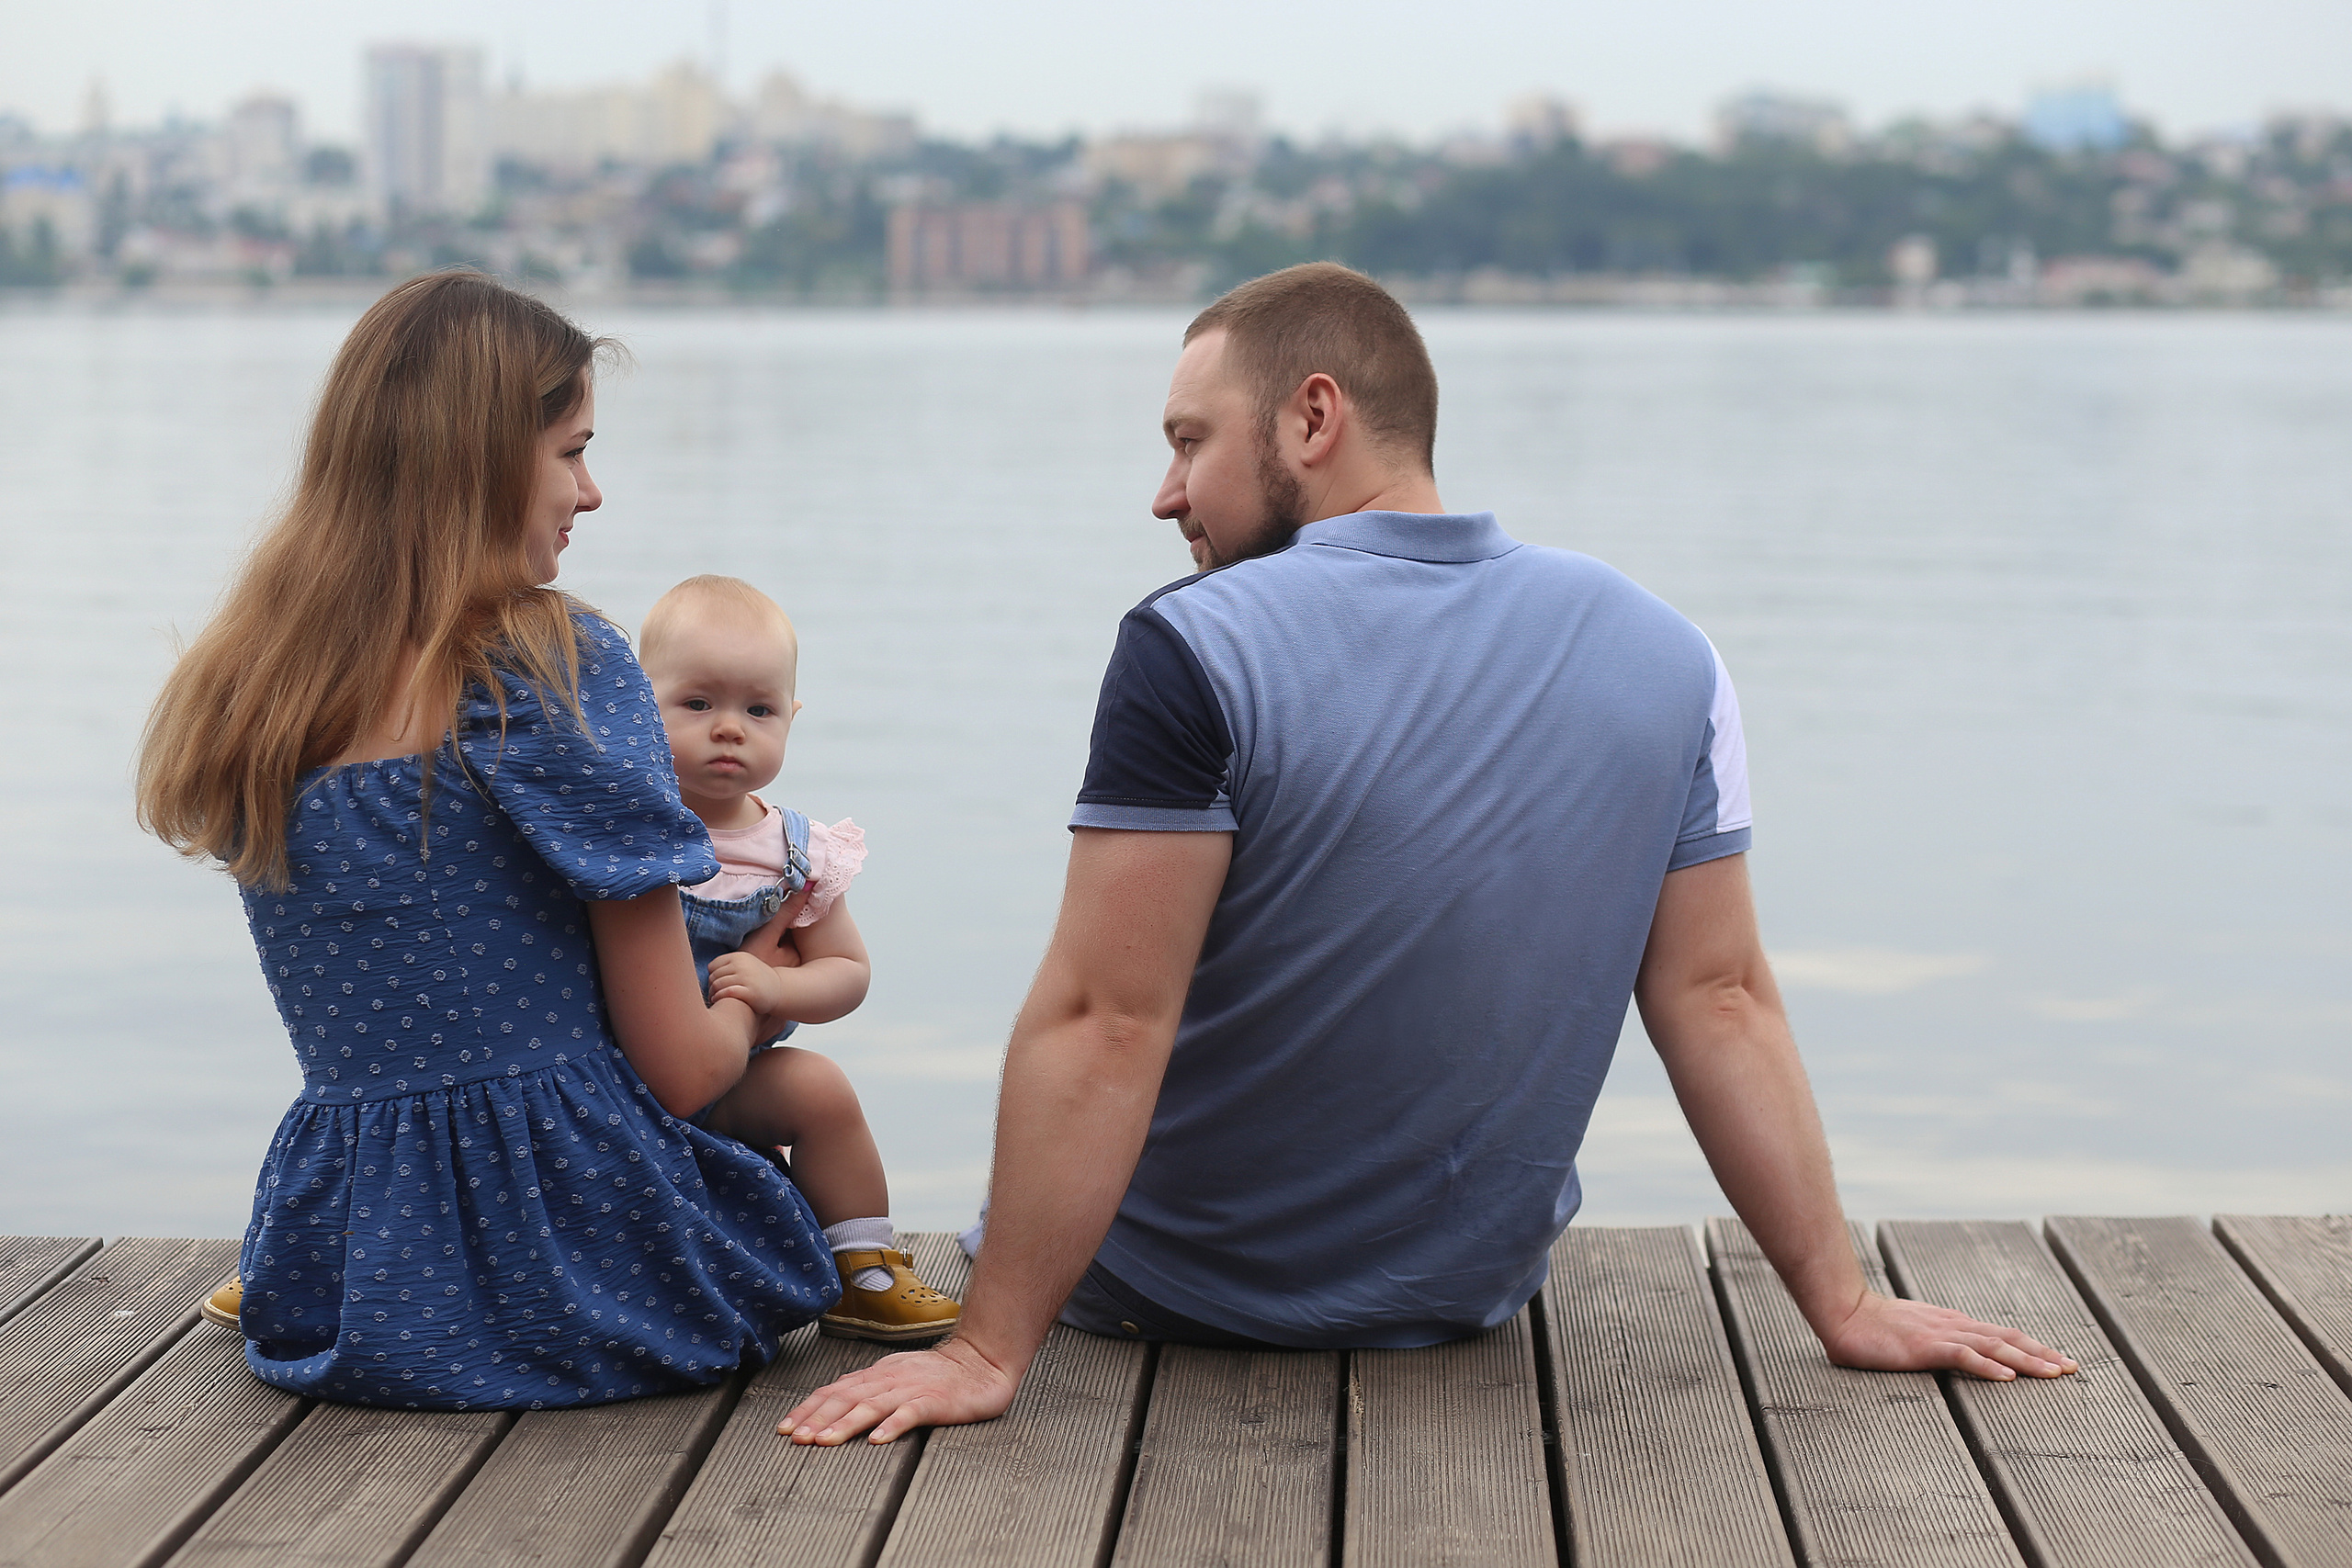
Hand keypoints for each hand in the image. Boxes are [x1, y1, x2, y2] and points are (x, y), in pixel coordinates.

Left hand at [707, 950, 785, 1014]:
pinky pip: (726, 993)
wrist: (779, 990)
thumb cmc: (756, 980)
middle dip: (711, 987)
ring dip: (713, 995)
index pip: (713, 966)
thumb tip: (696, 973)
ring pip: (718, 985)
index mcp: (739, 956)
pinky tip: (721, 1002)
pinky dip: (720, 998)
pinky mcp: (749, 991)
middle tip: (712, 996)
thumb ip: (726, 966)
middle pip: (714, 976)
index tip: (714, 985)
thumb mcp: (744, 966)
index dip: (712, 977)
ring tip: (714, 1000)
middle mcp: (742, 965)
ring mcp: (746, 977)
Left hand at [779, 1337, 1017, 1444]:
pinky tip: (878, 1439)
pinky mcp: (936, 1400)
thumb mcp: (897, 1375)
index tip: (785, 1428)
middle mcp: (889, 1378)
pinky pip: (911, 1412)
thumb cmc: (939, 1374)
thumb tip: (831, 1402)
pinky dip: (892, 1425)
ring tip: (825, 1442)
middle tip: (796, 1438)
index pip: (834, 1389)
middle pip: (847, 1397)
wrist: (982, 1361)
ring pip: (872, 1404)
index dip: (808, 1408)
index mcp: (878, 1374)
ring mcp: (912, 1388)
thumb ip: (867, 1387)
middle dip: (817, 1418)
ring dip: (845, 1424)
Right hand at [1818, 1290, 2076, 1380]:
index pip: (2000, 1335)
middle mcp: (1954, 1326)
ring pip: (1994, 1347)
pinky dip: (1988, 1367)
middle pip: (2007, 1339)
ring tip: (2054, 1372)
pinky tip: (2007, 1377)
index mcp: (1952, 1324)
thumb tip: (1953, 1353)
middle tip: (2072, 1367)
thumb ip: (1933, 1342)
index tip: (2057, 1359)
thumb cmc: (1871, 1327)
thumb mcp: (1911, 1334)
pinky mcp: (1925, 1346)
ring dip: (2027, 1361)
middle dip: (2042, 1353)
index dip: (2031, 1347)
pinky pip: (1963, 1356)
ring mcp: (1941, 1334)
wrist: (1844, 1313)